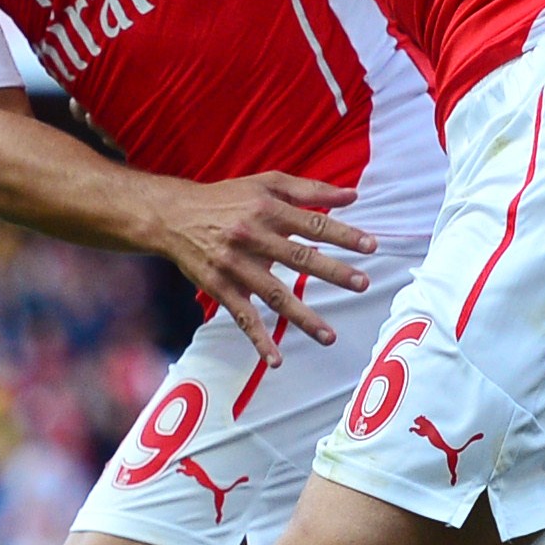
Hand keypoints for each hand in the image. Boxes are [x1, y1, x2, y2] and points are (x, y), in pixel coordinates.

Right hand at [140, 173, 374, 357]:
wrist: (174, 216)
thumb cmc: (227, 199)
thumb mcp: (265, 183)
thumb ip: (309, 189)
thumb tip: (351, 195)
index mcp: (267, 210)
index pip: (313, 224)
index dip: (343, 235)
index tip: (371, 247)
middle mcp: (253, 237)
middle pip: (299, 257)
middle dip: (333, 272)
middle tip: (362, 283)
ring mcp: (236, 266)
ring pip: (274, 295)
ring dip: (303, 317)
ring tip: (329, 336)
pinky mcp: (220, 288)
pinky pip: (243, 317)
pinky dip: (258, 340)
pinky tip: (276, 360)